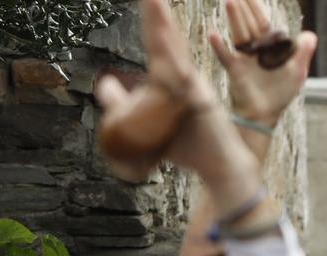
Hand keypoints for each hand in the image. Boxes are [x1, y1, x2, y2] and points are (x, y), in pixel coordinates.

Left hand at [95, 0, 255, 192]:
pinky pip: (182, 72)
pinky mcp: (201, 99)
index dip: (151, 19)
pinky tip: (161, 33)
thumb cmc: (189, 148)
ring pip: (174, 49)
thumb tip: (105, 83)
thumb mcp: (148, 123)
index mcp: (175, 79)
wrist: (221, 169)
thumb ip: (125, 104)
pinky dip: (171, 54)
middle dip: (155, 12)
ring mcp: (195, 86)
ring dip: (161, 23)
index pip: (158, 43)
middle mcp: (187, 77)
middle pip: (167, 38)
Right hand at [207, 0, 316, 133]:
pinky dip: (220, 47)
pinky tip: (214, 35)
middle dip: (244, 8)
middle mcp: (253, 50)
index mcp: (268, 48)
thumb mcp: (296, 72)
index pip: (261, 23)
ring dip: (235, 19)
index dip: (255, 8)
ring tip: (230, 2)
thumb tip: (311, 35)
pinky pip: (226, 57)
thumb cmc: (280, 94)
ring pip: (239, 35)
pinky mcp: (235, 71)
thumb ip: (303, 53)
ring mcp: (243, 58)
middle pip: (248, 24)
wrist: (264, 114)